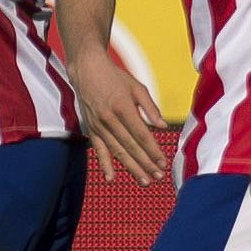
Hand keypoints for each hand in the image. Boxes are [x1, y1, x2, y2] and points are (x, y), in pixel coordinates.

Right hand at [72, 50, 168, 182]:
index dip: (153, 150)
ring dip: (131, 168)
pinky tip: (112, 178)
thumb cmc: (115, 77)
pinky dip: (105, 165)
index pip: (141, 135)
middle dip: (146, 164)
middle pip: (131, 147)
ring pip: (117, 152)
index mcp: (123, 107)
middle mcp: (110, 119)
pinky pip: (99, 150)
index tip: (163, 162)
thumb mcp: (137, 87)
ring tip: (144, 180)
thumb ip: (150, 107)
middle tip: (158, 177)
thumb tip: (163, 126)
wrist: (87, 70)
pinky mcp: (91, 129)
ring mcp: (98, 126)